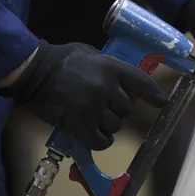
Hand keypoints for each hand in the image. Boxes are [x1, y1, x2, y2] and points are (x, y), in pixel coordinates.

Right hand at [0, 40, 166, 149]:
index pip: (141, 82)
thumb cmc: (61, 59)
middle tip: (104, 106)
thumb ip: (108, 67)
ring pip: (115, 126)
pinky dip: (100, 141)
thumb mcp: (90, 54)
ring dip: (108, 125)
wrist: (33, 71)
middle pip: (127, 110)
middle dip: (118, 110)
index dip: (153, 93)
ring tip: (94, 118)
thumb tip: (121, 81)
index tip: (161, 102)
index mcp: (111, 68)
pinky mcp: (80, 124)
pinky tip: (93, 134)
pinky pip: (101, 141)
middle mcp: (106, 89)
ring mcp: (94, 108)